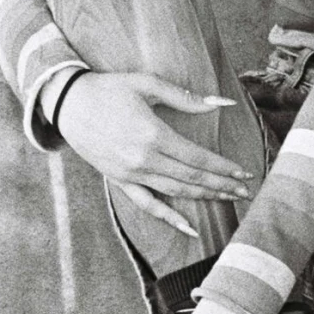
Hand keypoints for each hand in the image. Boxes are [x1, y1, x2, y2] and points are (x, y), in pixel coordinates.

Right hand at [57, 71, 253, 239]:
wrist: (68, 103)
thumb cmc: (109, 89)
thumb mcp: (148, 85)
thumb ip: (187, 97)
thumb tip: (224, 102)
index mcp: (153, 135)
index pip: (198, 158)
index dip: (223, 167)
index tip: (244, 173)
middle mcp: (143, 159)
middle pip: (192, 178)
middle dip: (221, 185)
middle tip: (245, 192)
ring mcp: (130, 174)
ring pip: (175, 192)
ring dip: (204, 197)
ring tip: (227, 200)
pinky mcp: (119, 181)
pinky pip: (147, 205)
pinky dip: (169, 218)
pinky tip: (189, 228)